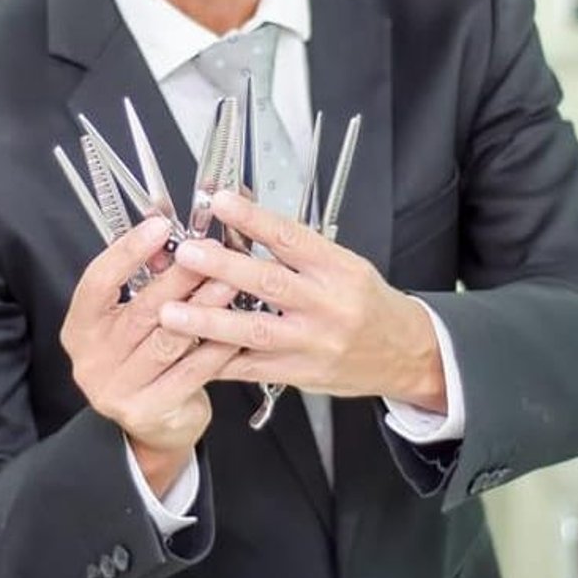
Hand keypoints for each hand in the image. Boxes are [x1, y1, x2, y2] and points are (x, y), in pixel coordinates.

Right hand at [60, 217, 237, 495]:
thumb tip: (171, 241)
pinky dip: (216, 347)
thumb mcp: (132, 320)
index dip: (127, 251)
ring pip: (169, 338)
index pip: (98, 281)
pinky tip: (237, 328)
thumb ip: (143, 283)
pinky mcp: (147, 410)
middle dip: (181, 276)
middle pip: (141, 309)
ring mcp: (116, 388)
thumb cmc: (143, 360)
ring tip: (231, 282)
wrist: (153, 426)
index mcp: (80, 327)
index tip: (159, 226)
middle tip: (212, 251)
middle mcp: (91, 359)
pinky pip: (190, 371)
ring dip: (204, 307)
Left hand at [158, 191, 446, 410]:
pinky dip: (217, 359)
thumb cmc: (366, 301)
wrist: (405, 353)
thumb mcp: (341, 262)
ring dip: (209, 321)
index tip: (222, 202)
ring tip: (171, 311)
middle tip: (187, 254)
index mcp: (338, 270)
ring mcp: (312, 344)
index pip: (291, 238)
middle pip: (269, 283)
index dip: (254, 219)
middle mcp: (327, 306)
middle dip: (223, 268)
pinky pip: (251, 368)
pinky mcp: (300, 375)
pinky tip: (187, 351)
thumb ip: (293, 243)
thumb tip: (243, 207)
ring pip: (255, 331)